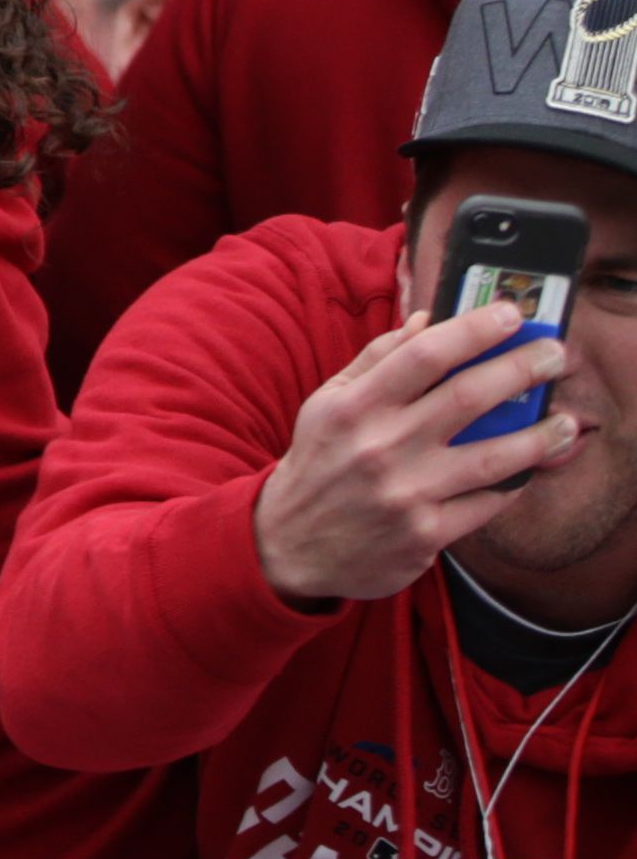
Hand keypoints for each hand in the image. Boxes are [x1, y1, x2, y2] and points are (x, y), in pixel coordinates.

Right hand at [254, 301, 574, 605]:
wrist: (292, 543)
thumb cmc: (319, 463)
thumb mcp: (329, 403)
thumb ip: (376, 360)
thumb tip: (427, 321)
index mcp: (353, 405)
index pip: (423, 355)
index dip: (473, 330)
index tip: (511, 315)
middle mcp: (380, 446)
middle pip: (468, 397)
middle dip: (522, 370)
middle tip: (556, 355)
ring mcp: (405, 492)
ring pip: (493, 457)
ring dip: (540, 436)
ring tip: (566, 421)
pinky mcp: (425, 534)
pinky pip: (486, 504)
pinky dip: (514, 484)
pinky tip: (530, 468)